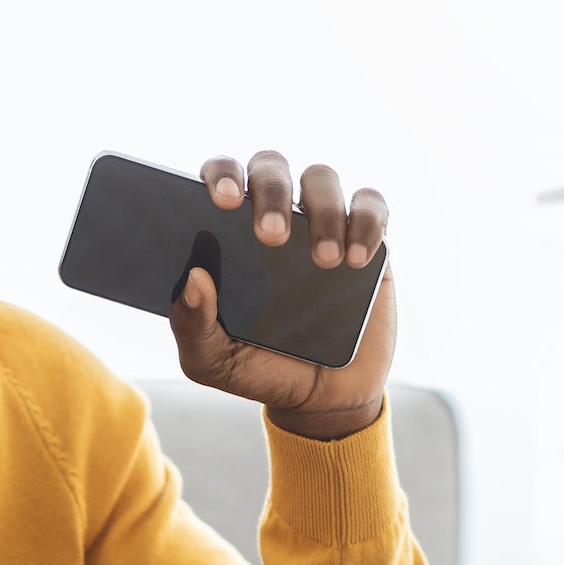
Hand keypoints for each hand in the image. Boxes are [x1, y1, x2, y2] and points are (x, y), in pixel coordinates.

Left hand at [169, 151, 396, 440]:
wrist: (320, 397)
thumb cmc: (256, 366)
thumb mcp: (210, 359)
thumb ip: (191, 324)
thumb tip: (192, 278)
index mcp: (226, 229)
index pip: (220, 176)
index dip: (221, 174)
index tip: (222, 200)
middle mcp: (274, 213)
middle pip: (270, 168)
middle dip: (270, 192)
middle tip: (269, 237)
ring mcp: (321, 222)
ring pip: (321, 179)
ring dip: (322, 211)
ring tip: (322, 262)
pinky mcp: (367, 239)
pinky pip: (371, 207)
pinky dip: (366, 223)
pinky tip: (356, 259)